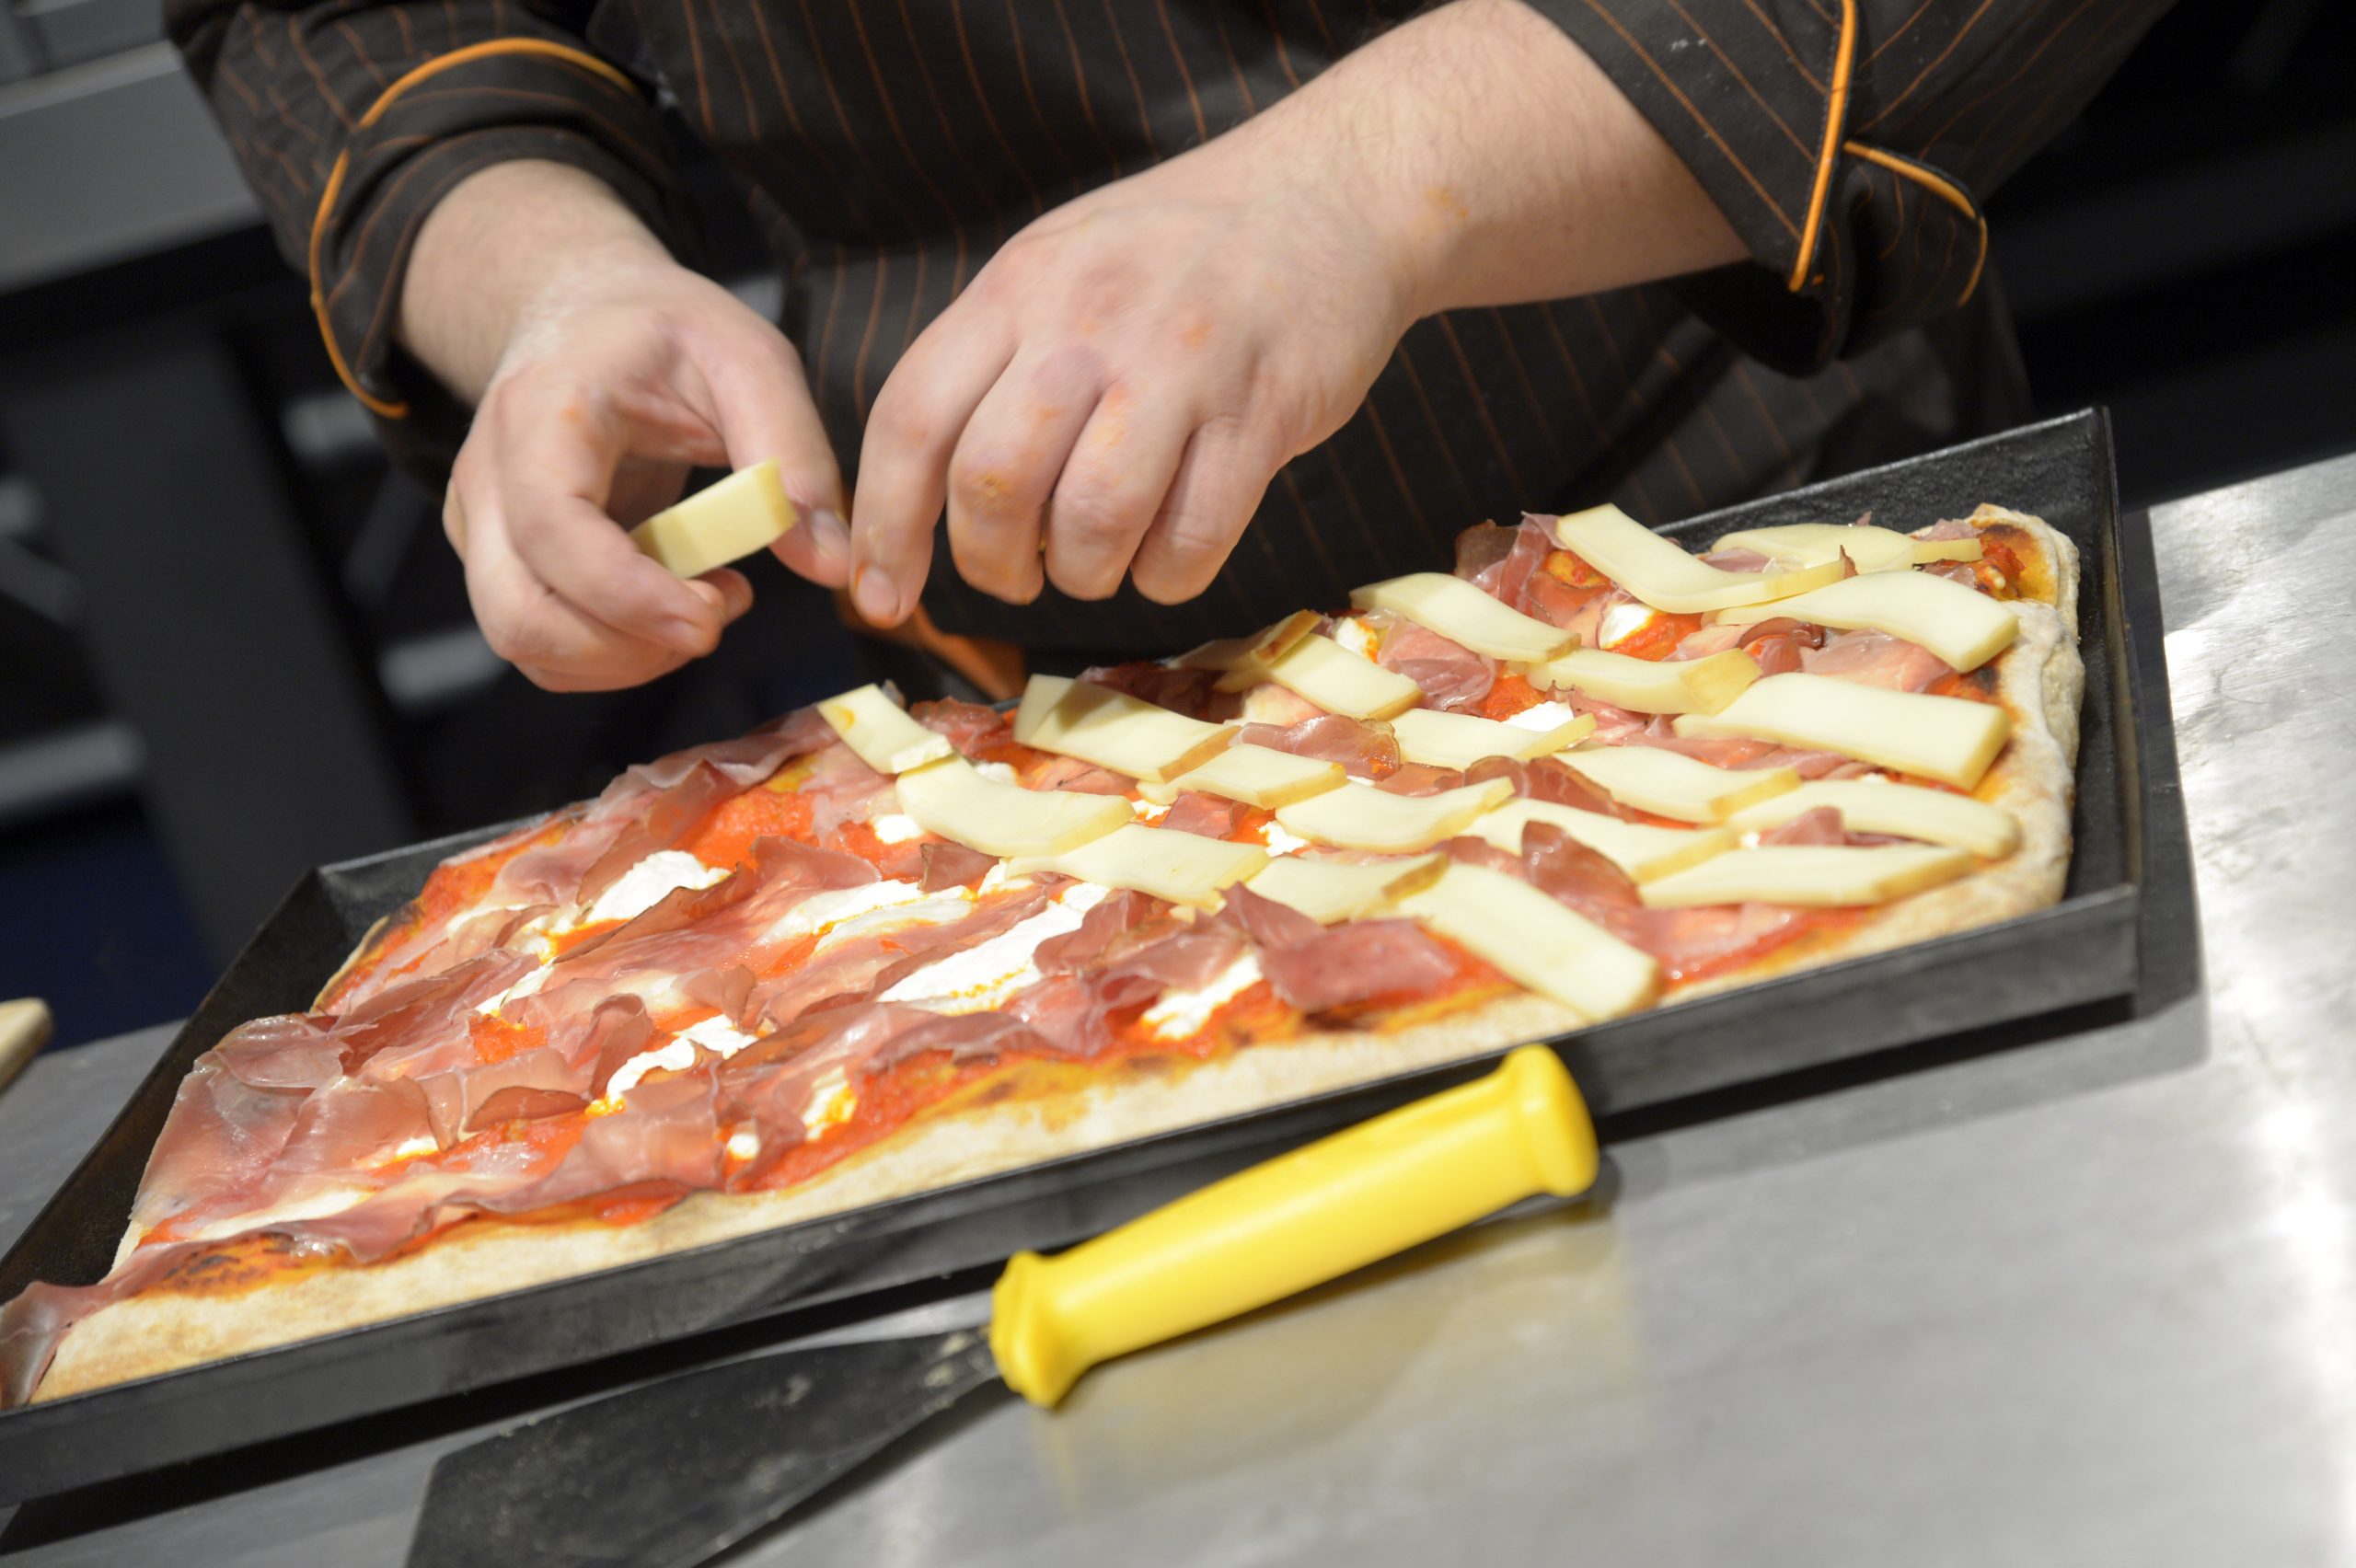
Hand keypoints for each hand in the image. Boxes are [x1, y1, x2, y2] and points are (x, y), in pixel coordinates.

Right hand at [405, 162, 848, 690]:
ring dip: (626, 657)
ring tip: (707, 603)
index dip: (628, 595)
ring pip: (524, 643)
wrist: (588, 313)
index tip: (712, 619)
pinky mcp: (503, 560)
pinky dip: (614, 653)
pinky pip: (543, 643)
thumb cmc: (667, 331)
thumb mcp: (750, 358)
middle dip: (627, 648)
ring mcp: (484, 526)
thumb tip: (833, 564)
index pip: (549, 527)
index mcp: (543, 413)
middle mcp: (490, 477)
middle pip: (518, 614)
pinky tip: (676, 605)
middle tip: (717, 615)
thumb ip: (794, 454)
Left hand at [847, 117, 1415, 621]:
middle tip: (1017, 574)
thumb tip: (917, 501)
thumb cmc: (1180, 252)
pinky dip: (1167, 574)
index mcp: (1018, 286)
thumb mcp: (1059, 265)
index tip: (881, 597)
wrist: (1332, 195)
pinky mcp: (1263, 412)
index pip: (911, 418)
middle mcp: (1088, 320)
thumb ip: (991, 361)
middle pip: (993, 480)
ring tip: (1098, 561)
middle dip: (990, 563)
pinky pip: (1192, 539)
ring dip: (1084, 574)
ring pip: (1091, 521)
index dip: (884, 526)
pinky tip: (1171, 552)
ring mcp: (1180, 365)